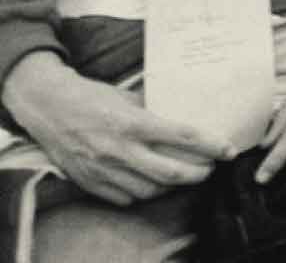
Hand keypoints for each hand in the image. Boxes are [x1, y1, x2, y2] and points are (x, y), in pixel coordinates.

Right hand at [2, 53, 229, 204]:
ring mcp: (103, 169)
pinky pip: (125, 198)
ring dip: (173, 187)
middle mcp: (120, 150)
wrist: (47, 107)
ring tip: (185, 177)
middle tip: (210, 168)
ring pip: (151, 190)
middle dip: (200, 174)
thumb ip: (153, 112)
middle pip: (172, 173)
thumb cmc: (90, 96)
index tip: (229, 150)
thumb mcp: (127, 97)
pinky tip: (154, 185)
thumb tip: (183, 117)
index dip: (211, 146)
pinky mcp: (90, 182)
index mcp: (132, 123)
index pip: (183, 136)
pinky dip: (144, 194)